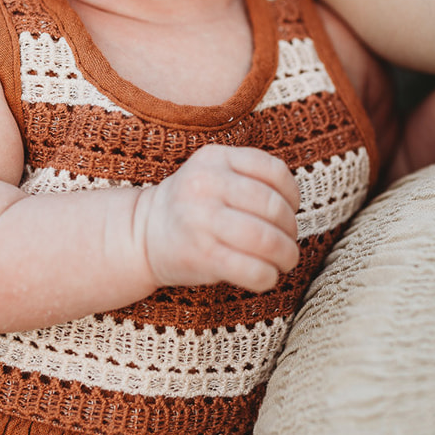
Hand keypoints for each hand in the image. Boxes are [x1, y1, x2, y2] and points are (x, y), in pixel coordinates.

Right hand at [140, 144, 299, 292]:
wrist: (140, 235)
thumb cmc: (190, 207)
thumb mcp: (212, 174)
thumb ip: (248, 177)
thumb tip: (294, 207)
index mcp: (215, 158)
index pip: (274, 171)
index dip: (292, 195)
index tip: (291, 210)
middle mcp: (207, 184)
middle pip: (273, 207)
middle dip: (290, 230)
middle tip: (288, 242)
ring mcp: (202, 219)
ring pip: (267, 240)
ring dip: (286, 255)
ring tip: (284, 261)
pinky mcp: (202, 255)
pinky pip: (252, 269)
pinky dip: (268, 277)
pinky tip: (267, 276)